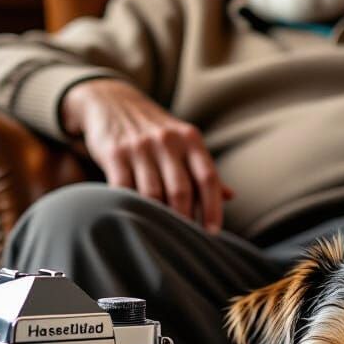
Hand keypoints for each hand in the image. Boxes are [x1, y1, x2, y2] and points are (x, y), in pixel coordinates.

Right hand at [62, 79, 232, 232]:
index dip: (213, 208)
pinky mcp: (115, 153)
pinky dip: (129, 207)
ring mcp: (140, 147)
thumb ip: (203, 169)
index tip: (212, 233)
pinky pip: (123, 188)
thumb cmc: (155, 130)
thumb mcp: (183, 141)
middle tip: (184, 242)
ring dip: (157, 218)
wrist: (112, 101)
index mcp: (191, 139)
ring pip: (152, 193)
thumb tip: (231, 196)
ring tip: (160, 237)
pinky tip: (132, 220)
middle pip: (181, 190)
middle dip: (184, 220)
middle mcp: (168, 141)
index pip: (208, 178)